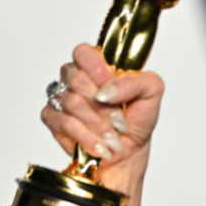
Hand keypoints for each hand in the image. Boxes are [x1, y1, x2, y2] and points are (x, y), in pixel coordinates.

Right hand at [40, 43, 163, 183]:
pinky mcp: (53, 118)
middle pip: (77, 79)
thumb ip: (136, 82)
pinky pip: (65, 122)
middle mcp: (77, 78)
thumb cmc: (137, 120)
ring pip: (72, 102)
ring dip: (99, 124)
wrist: (129, 152)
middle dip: (104, 106)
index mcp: (98, 65)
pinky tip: (100, 145)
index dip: (96, 70)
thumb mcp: (152, 93)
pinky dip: (87, 136)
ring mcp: (62, 97)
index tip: (111, 89)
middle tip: (119, 121)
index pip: (84, 53)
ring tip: (113, 136)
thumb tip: (107, 90)